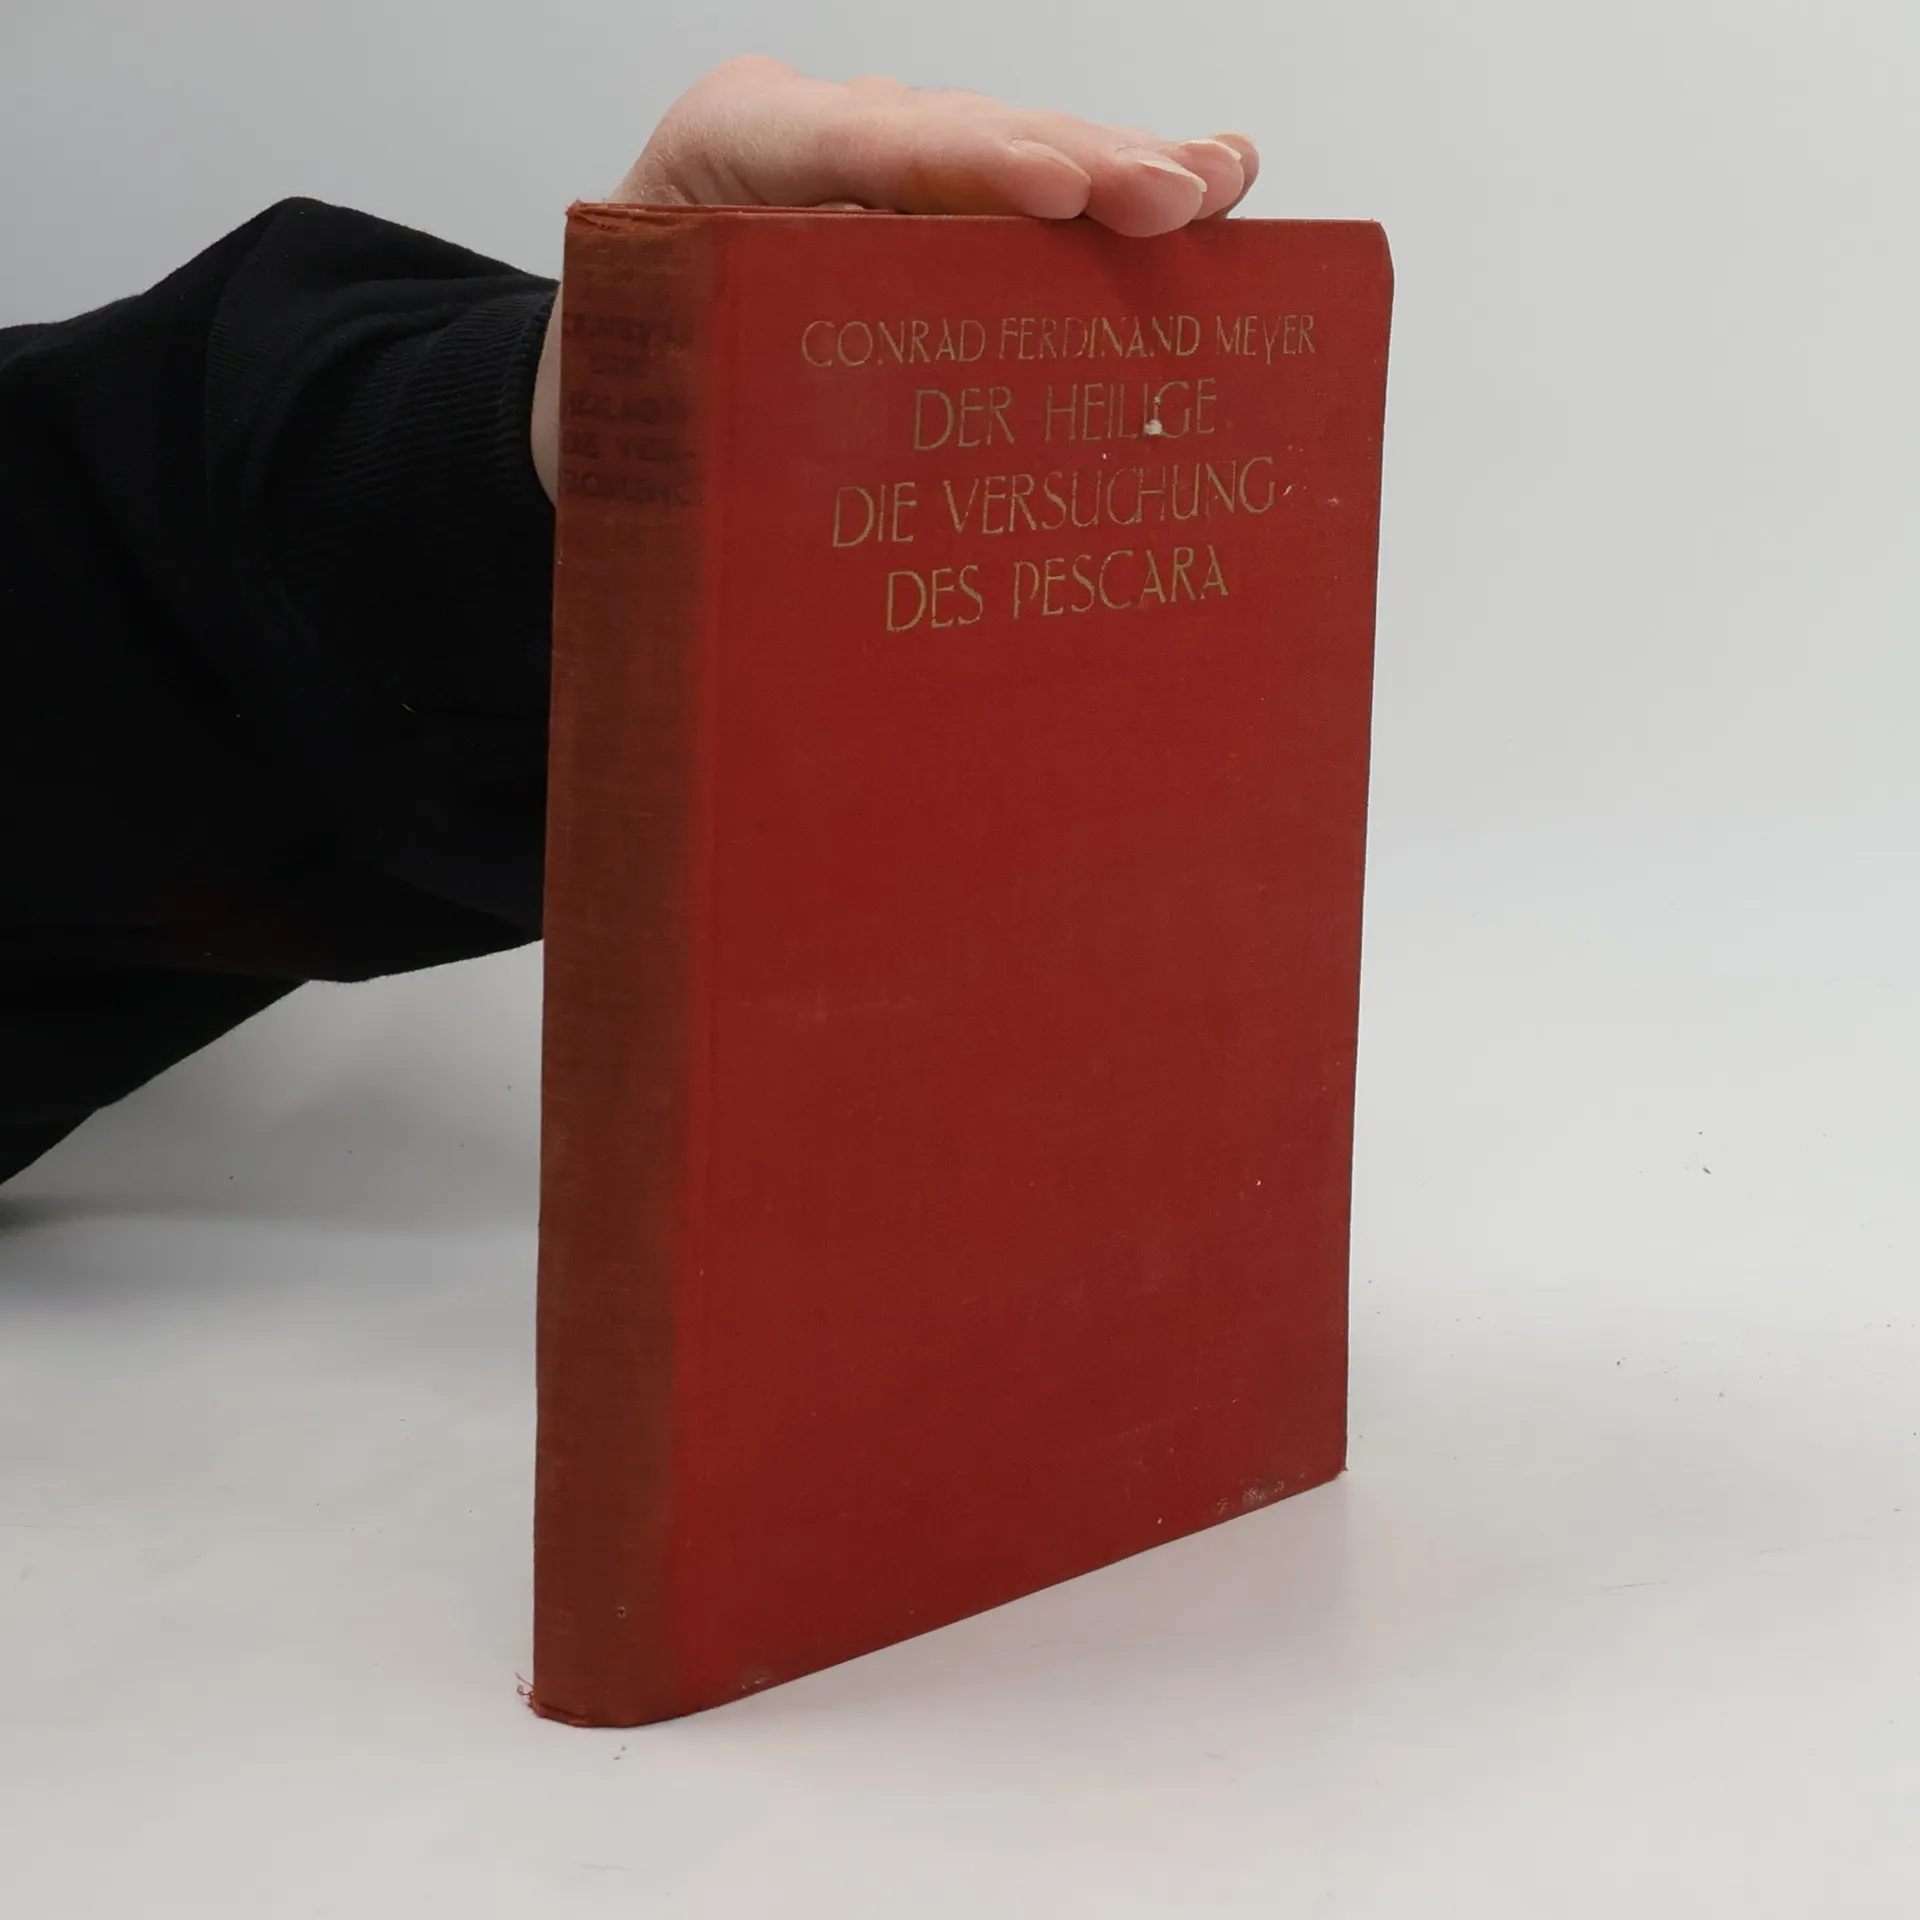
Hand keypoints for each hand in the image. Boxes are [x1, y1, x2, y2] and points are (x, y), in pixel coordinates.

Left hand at [530, 57, 1259, 499]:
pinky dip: (1102, 196)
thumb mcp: (665, 412)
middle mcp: (802, 141)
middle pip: (954, 134)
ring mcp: (864, 165)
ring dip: (1118, 168)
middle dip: (1078, 160)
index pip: (857, 148)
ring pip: (1003, 151)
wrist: (597, 401)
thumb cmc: (630, 414)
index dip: (972, 165)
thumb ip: (754, 393)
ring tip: (1218, 182)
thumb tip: (897, 453)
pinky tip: (1199, 183)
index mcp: (720, 156)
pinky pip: (1012, 193)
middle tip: (1181, 196)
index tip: (1065, 194)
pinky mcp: (910, 207)